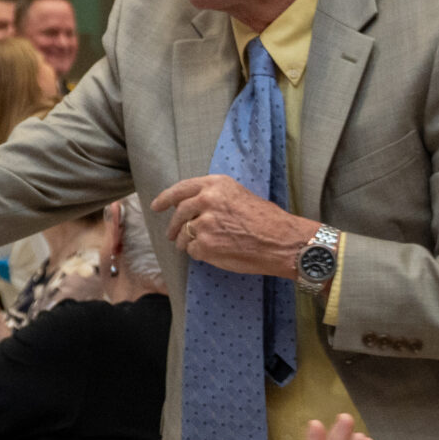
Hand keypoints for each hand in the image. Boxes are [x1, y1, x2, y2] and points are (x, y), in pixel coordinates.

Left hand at [149, 176, 315, 276]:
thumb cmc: (267, 220)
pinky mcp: (205, 244)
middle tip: (172, 235)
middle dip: (173, 227)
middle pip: (179, 214)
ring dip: (186, 242)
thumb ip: (214, 197)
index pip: (181, 189)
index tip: (156, 206)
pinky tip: (214, 253)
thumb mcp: (239, 196)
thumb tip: (192, 206)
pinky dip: (199, 254)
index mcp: (215, 185)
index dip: (165, 198)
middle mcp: (206, 200)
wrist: (282, 241)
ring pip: (183, 235)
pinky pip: (193, 250)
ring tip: (199, 247)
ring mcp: (204, 223)